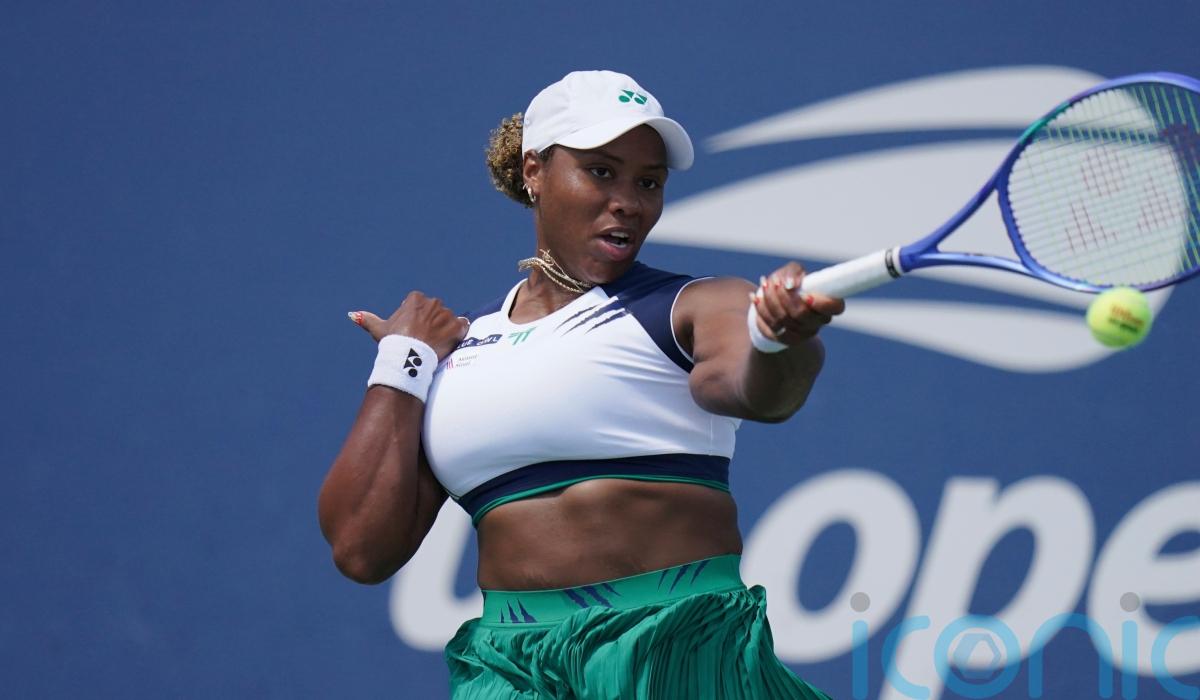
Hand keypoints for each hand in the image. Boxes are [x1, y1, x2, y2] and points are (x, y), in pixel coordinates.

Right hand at [349, 291, 468, 358]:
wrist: (409, 359)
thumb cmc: (393, 343)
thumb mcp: (379, 329)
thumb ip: (368, 319)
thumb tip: (352, 315)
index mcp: (416, 299)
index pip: (420, 305)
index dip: (416, 319)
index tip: (412, 331)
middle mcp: (433, 303)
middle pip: (435, 312)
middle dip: (431, 323)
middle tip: (423, 340)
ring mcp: (447, 314)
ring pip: (448, 320)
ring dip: (444, 329)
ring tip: (433, 344)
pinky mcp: (458, 327)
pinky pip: (462, 327)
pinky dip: (458, 334)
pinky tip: (448, 343)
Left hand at [751, 262, 844, 343]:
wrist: (774, 302)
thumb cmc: (788, 283)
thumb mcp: (792, 271)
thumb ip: (793, 272)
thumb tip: (791, 284)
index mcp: (828, 304)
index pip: (835, 307)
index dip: (822, 303)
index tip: (805, 295)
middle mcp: (818, 322)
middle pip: (801, 314)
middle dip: (783, 296)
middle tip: (773, 281)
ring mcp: (803, 334)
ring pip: (783, 320)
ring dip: (769, 300)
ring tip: (763, 285)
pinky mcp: (787, 340)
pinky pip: (771, 328)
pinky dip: (761, 311)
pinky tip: (755, 298)